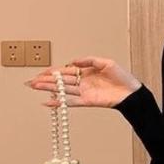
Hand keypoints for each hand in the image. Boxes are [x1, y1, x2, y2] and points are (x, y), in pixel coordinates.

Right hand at [23, 56, 142, 107]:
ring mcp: (85, 92)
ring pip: (63, 90)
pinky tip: (48, 102)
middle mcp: (83, 82)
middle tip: (31, 82)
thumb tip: (73, 61)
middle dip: (45, 81)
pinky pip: (71, 102)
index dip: (52, 71)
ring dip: (48, 89)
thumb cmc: (122, 77)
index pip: (65, 70)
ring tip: (35, 87)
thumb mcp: (106, 62)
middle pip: (61, 81)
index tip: (41, 73)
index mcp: (86, 72)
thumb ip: (89, 60)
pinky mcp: (88, 101)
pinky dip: (59, 103)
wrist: (132, 92)